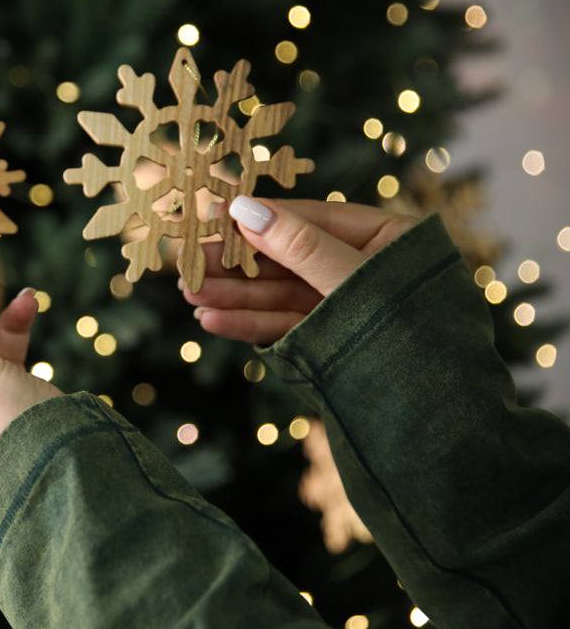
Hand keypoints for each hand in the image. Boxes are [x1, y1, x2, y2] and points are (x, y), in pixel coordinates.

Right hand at [183, 197, 416, 344]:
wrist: (441, 421)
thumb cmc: (413, 336)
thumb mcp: (353, 281)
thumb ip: (299, 247)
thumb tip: (244, 208)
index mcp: (386, 240)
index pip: (310, 218)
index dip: (260, 217)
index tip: (212, 214)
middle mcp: (362, 270)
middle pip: (287, 258)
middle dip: (236, 263)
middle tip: (188, 260)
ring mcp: (343, 308)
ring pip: (278, 294)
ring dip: (232, 295)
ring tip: (189, 293)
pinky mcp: (329, 342)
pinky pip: (283, 326)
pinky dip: (247, 324)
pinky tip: (212, 320)